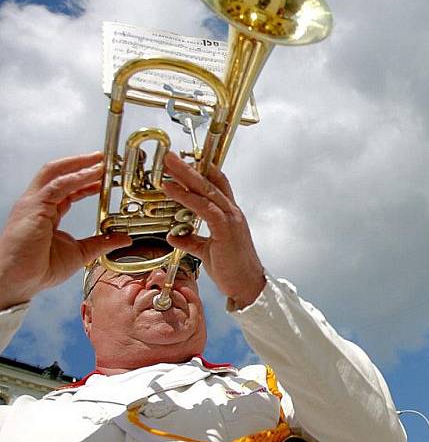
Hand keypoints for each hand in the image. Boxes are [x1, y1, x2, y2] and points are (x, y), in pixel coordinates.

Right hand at [0, 153, 131, 309]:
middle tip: (105, 158)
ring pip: (56, 173)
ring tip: (100, 159)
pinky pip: (57, 185)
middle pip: (59, 173)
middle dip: (82, 163)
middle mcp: (38, 204)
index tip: (105, 175)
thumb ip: (101, 242)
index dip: (87, 179)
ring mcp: (33, 203)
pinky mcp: (33, 207)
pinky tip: (92, 174)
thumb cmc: (39, 269)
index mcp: (46, 212)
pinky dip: (76, 177)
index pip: (67, 188)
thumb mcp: (80, 252)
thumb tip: (123, 238)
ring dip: (80, 164)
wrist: (19, 280)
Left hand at [161, 152, 264, 309]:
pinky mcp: (225, 230)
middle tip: (170, 155)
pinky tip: (172, 189)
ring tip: (167, 165)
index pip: (218, 185)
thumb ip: (191, 240)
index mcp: (230, 215)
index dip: (202, 170)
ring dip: (185, 176)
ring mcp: (230, 219)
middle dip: (189, 167)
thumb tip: (174, 235)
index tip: (185, 159)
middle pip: (209, 182)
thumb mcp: (206, 251)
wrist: (248, 286)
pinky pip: (204, 208)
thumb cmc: (232, 269)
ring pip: (206, 191)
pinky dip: (186, 197)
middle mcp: (232, 212)